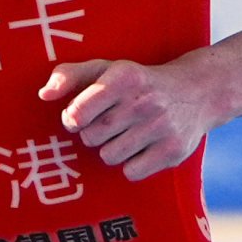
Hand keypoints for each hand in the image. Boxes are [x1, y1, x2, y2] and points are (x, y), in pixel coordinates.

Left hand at [39, 57, 219, 179]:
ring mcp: (162, 127)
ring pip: (109, 157)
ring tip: (128, 134)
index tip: (79, 116)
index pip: (78, 113)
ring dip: (111, 150)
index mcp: (124, 76)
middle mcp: (144, 100)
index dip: (72, 119)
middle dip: (93, 134)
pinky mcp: (174, 150)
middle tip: (111, 123)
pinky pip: (132, 172)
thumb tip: (44, 94)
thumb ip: (69, 75)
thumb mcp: (105, 69)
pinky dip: (132, 165)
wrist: (197, 91)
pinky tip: (143, 148)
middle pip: (91, 137)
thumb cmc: (137, 83)